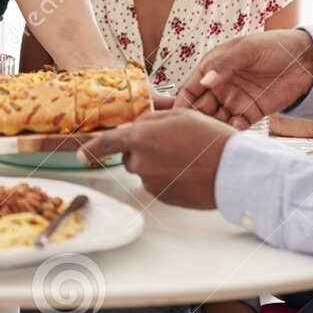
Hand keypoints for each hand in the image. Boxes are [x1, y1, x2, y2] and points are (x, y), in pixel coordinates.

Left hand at [78, 109, 234, 208]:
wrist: (232, 170)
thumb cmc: (209, 137)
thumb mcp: (180, 114)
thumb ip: (151, 118)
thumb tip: (137, 122)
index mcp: (140, 138)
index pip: (107, 143)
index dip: (92, 148)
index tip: (81, 154)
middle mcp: (140, 162)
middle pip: (130, 156)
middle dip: (144, 149)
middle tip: (172, 142)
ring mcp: (151, 182)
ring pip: (145, 171)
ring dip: (157, 163)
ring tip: (185, 156)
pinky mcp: (163, 197)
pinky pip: (158, 184)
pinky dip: (168, 178)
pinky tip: (187, 171)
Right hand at [175, 30, 312, 128]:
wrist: (308, 59)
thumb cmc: (275, 46)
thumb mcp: (247, 49)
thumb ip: (224, 64)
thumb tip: (204, 82)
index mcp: (214, 67)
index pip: (190, 88)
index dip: (180, 102)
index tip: (174, 118)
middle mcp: (221, 86)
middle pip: (200, 108)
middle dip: (194, 120)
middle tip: (190, 133)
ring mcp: (235, 100)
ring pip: (216, 119)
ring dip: (212, 128)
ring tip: (209, 137)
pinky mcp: (252, 113)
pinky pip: (236, 126)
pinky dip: (231, 131)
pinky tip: (231, 133)